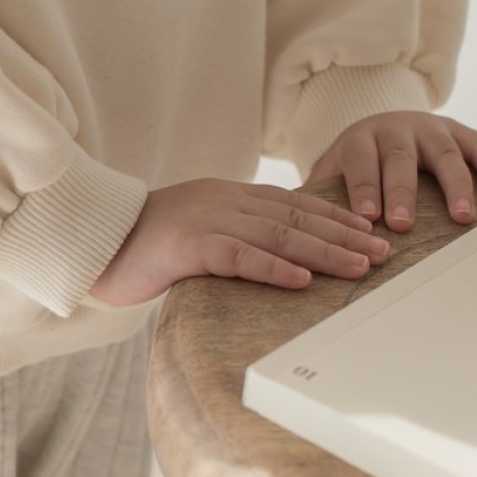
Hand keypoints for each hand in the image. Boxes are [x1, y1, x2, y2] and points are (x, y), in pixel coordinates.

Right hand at [89, 179, 392, 307]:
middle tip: (383, 251)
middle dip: (344, 235)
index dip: (336, 218)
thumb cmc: (144, 246)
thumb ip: (235, 237)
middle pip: (297, 217)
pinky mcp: (188, 245)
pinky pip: (240, 255)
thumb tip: (278, 259)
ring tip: (360, 266)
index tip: (370, 233)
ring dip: (324, 252)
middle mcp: (225, 200)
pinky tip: (302, 280)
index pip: (294, 204)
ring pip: (279, 234)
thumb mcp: (198, 232)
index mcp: (229, 195)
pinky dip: (275, 268)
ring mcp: (207, 219)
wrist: (93, 242)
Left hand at [307, 112, 476, 230]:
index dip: (364, 188)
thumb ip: (316, 195)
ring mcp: (429, 128)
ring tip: (461, 216)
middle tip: (404, 223)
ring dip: (454, 185)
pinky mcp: (457, 131)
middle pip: (400, 159)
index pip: (360, 161)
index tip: (367, 217)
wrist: (382, 126)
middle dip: (402, 191)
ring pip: (443, 154)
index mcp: (359, 139)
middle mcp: (395, 129)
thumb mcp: (332, 171)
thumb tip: (290, 231)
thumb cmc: (354, 163)